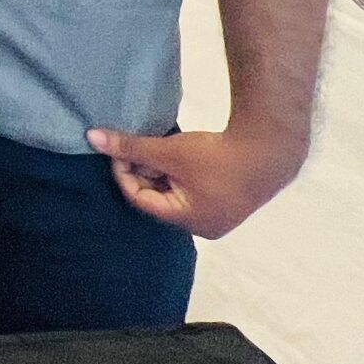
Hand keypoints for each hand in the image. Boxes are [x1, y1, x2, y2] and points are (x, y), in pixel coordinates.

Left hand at [86, 125, 306, 238]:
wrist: (270, 148)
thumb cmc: (216, 156)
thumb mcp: (169, 152)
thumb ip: (131, 147)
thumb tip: (92, 138)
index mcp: (187, 221)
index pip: (140, 200)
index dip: (124, 173)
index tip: (118, 150)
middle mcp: (202, 224)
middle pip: (157, 197)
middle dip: (143, 172)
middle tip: (136, 146)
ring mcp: (218, 214)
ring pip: (175, 191)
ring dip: (161, 170)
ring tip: (156, 146)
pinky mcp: (229, 198)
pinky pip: (192, 188)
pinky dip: (179, 171)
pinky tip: (176, 151)